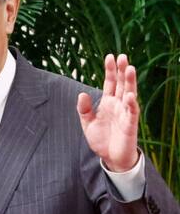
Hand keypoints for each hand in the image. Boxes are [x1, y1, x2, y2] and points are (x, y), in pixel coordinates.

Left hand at [77, 53, 139, 171]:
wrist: (110, 158)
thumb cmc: (101, 139)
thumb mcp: (87, 123)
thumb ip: (84, 109)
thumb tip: (82, 94)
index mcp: (108, 102)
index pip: (110, 83)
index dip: (110, 70)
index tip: (109, 56)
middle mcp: (118, 105)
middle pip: (121, 84)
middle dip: (121, 70)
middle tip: (121, 56)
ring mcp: (125, 113)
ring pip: (129, 94)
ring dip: (130, 82)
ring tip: (129, 68)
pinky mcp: (130, 124)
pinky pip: (132, 112)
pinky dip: (131, 103)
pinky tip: (130, 95)